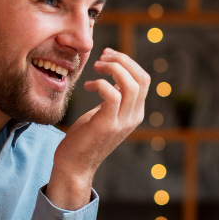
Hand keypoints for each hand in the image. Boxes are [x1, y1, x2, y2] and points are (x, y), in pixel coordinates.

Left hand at [46, 48, 149, 209]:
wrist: (75, 165)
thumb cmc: (86, 136)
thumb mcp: (105, 112)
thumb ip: (115, 97)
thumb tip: (116, 76)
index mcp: (135, 112)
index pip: (143, 79)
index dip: (127, 62)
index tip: (107, 55)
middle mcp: (134, 117)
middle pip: (142, 79)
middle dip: (122, 60)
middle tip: (102, 56)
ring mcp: (122, 122)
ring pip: (131, 85)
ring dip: (113, 68)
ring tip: (96, 66)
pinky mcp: (107, 126)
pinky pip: (112, 96)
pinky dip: (101, 84)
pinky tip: (89, 86)